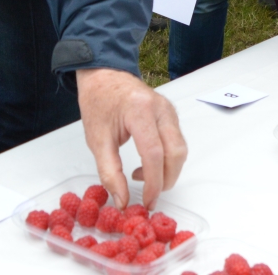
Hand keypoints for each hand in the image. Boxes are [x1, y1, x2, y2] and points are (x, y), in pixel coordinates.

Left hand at [76, 68, 186, 209]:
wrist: (105, 76)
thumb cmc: (98, 104)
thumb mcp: (97, 140)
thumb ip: (109, 172)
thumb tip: (122, 201)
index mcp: (139, 111)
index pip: (154, 153)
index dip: (153, 182)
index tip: (146, 201)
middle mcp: (161, 109)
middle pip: (175, 152)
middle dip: (166, 180)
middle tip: (149, 196)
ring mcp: (170, 111)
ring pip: (181, 149)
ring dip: (169, 171)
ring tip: (146, 180)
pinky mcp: (172, 115)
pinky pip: (178, 142)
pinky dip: (168, 160)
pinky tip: (149, 165)